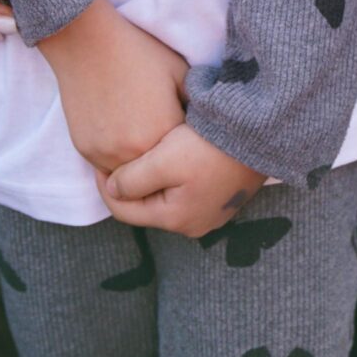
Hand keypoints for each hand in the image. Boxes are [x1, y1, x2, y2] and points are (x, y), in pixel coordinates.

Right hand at [39, 0, 187, 176]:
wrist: (87, 41)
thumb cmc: (138, 52)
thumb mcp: (180, 73)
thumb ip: (196, 106)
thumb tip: (207, 125)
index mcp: (164, 134)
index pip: (183, 159)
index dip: (185, 148)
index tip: (188, 139)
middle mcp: (136, 152)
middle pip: (157, 172)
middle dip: (163, 160)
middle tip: (162, 136)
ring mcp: (107, 154)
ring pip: (130, 174)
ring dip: (138, 162)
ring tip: (140, 132)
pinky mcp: (85, 150)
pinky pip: (106, 166)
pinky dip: (115, 155)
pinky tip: (119, 128)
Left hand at [101, 125, 265, 239]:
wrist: (258, 133)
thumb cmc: (209, 146)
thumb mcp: (164, 161)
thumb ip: (133, 179)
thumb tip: (112, 189)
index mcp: (177, 220)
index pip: (126, 211)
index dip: (106, 186)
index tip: (97, 161)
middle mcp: (195, 224)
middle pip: (147, 206)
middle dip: (130, 183)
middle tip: (118, 155)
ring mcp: (212, 212)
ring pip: (166, 198)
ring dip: (151, 179)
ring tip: (141, 152)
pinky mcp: (223, 196)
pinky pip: (186, 190)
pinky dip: (171, 176)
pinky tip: (170, 154)